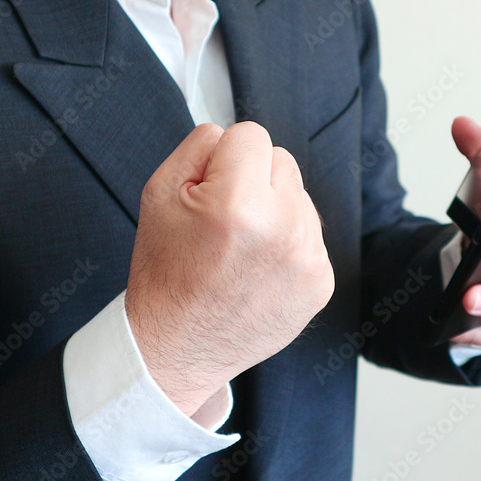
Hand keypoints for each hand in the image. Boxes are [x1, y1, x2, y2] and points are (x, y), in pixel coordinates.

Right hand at [124, 122, 333, 414]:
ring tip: (240, 247)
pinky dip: (287, 242)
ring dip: (274, 209)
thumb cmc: (165, 272)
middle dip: (252, 179)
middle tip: (222, 220)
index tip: (208, 188)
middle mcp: (283, 229)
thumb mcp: (158, 193)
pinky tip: (258, 268)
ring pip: (299, 195)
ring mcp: (308, 258)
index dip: (222, 158)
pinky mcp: (322, 281)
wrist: (176, 347)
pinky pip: (310, 233)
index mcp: (239, 204)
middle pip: (281, 160)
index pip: (250, 134)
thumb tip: (231, 133)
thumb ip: (199, 146)